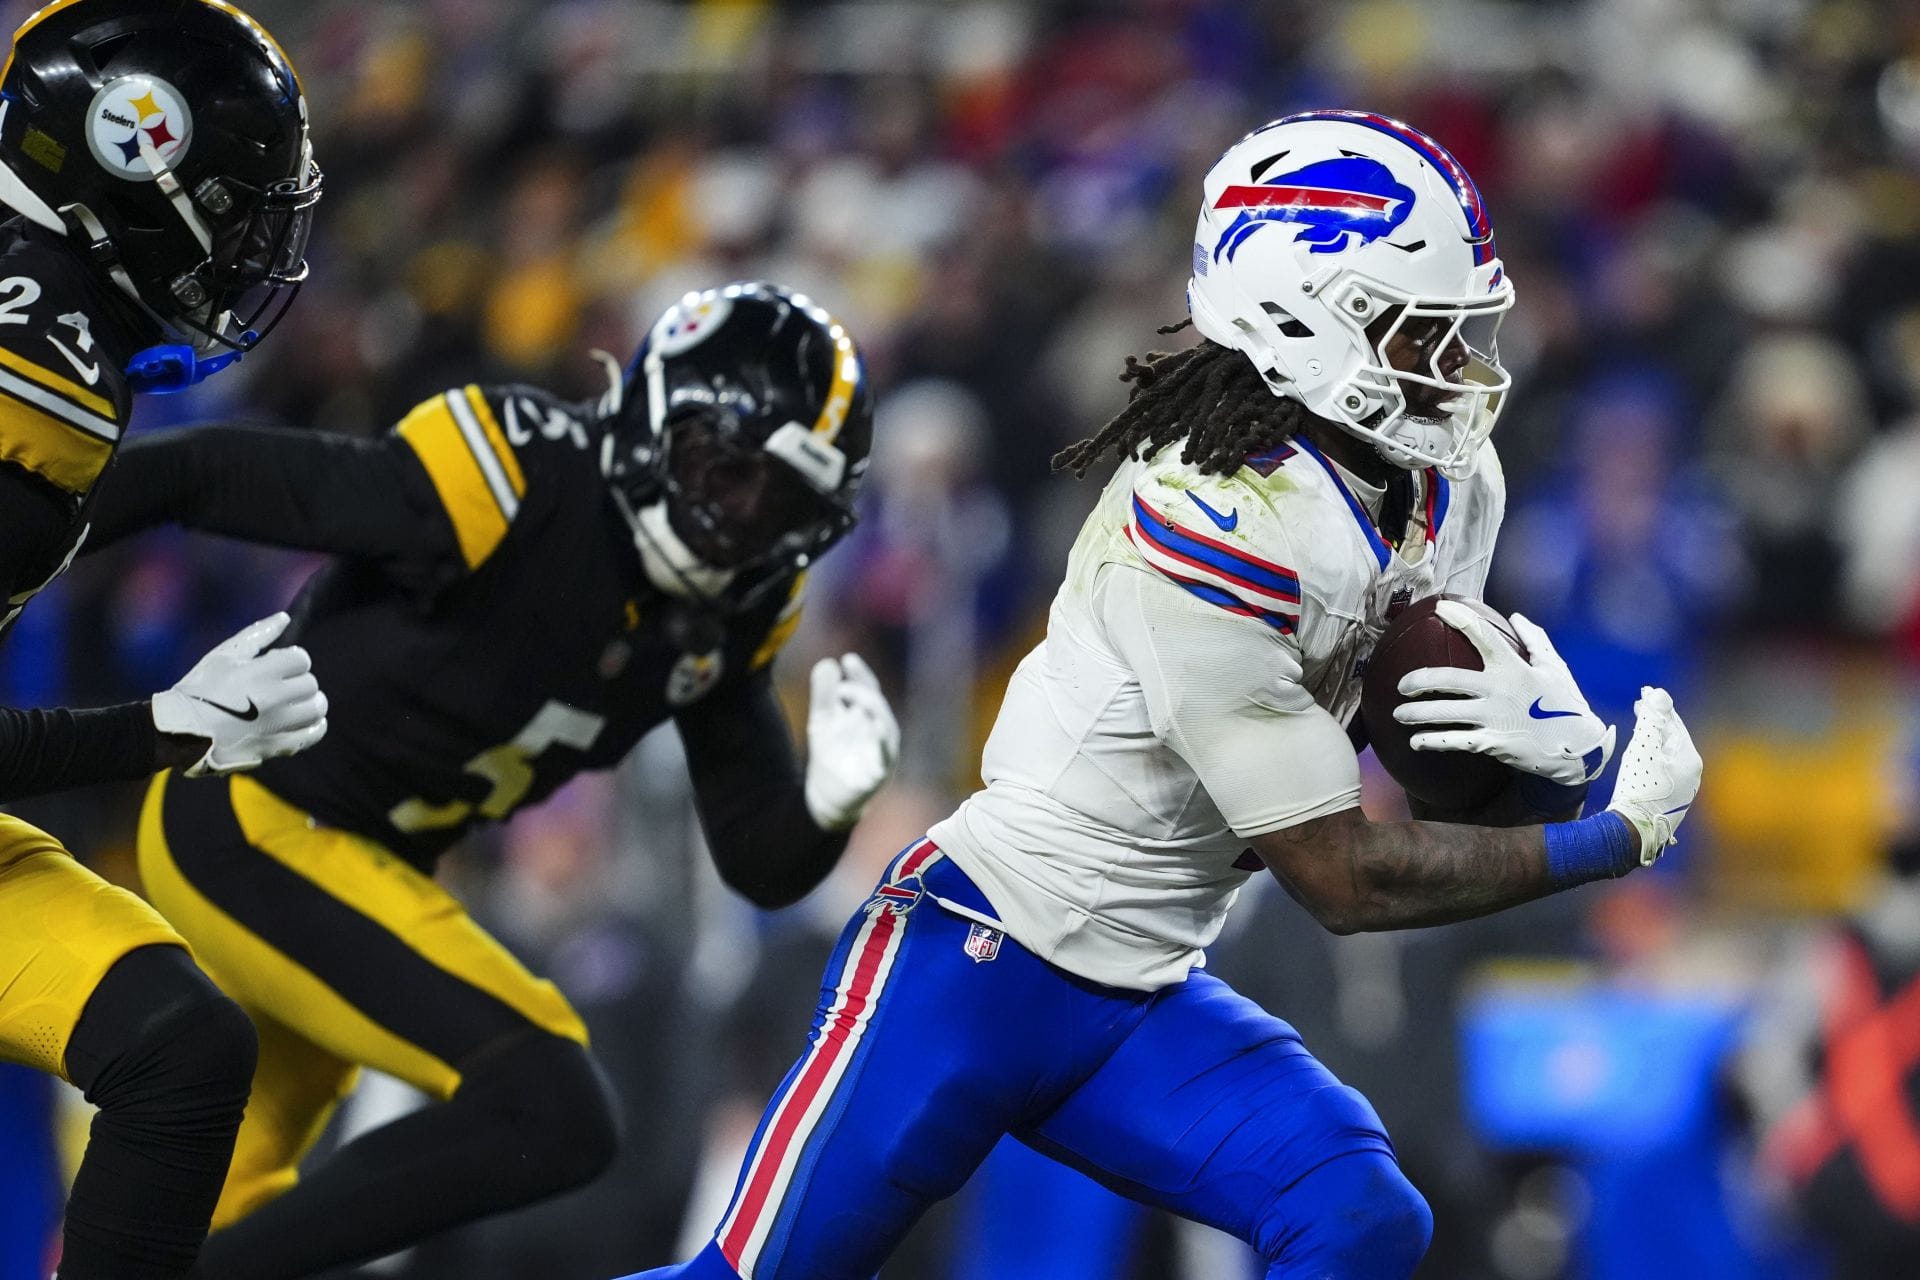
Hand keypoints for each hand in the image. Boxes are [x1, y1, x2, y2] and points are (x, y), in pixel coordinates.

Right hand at [151, 613, 328, 775]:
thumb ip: (258, 634)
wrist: (179, 731)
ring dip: (311, 703)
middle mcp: (271, 699)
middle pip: (310, 684)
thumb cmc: (199, 688)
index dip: (292, 659)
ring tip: (296, 702)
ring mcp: (275, 725)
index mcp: (259, 673)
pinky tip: (304, 722)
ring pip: (316, 709)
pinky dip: (314, 727)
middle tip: (283, 685)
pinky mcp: (275, 747)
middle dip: (299, 680)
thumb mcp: (224, 655)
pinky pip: (312, 736)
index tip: (279, 665)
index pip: (301, 660)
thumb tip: (285, 617)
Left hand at [804, 654, 898, 830]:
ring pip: (887, 727)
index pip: (869, 689)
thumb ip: (824, 694)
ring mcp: (883, 752)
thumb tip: (828, 663)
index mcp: (867, 716)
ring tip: (853, 700)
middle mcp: (879, 731)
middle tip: (842, 687)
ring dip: (874, 709)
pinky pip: (886, 756)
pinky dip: (882, 741)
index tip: (848, 659)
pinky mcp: (880, 773)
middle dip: (864, 691)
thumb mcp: (822, 721)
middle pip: (878, 705)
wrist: (826, 798)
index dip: (861, 674)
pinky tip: (874, 726)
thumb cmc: (830, 756)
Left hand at [1391, 601, 1615, 784]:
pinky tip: (1416, 742)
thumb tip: (1516, 616)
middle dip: (1420, 680)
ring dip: (1417, 714)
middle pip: (1449, 679)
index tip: (1439, 608)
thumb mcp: (1555, 667)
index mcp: (1513, 668)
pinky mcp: (1493, 743)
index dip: (1460, 619)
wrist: (1579, 748)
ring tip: (1398, 714)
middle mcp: (1499, 690)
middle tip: (1402, 685)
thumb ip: (1535, 640)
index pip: (1483, 637)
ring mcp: (1494, 718)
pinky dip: (1433, 741)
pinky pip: (1456, 741)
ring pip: (1446, 713)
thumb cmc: (1565, 704)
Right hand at [1605, 686, 1702, 865]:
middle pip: (1674, 740)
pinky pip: (1666, 770)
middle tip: (1640, 706)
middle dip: (1657, 722)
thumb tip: (1661, 694)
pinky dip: (1656, 757)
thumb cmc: (1639, 786)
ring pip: (1670, 756)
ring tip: (1641, 729)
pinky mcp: (1673, 801)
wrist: (1634, 828)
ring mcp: (1685, 789)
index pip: (1674, 724)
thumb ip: (1653, 720)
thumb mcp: (1644, 748)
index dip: (1658, 706)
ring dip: (1656, 740)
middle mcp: (1693, 774)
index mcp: (1690, 759)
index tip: (1644, 693)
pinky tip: (1645, 757)